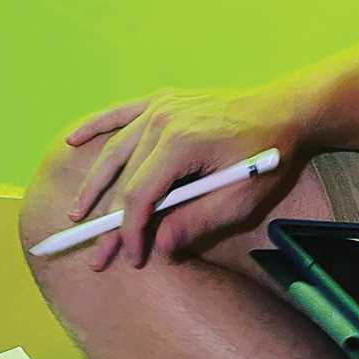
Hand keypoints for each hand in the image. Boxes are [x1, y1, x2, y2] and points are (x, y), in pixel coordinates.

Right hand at [63, 88, 305, 270]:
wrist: (284, 110)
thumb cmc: (268, 154)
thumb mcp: (242, 198)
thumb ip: (198, 222)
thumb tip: (160, 246)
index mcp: (182, 142)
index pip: (140, 195)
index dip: (131, 231)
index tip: (132, 259)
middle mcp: (164, 119)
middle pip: (123, 177)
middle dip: (109, 220)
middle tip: (97, 256)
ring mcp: (161, 106)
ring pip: (115, 149)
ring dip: (94, 182)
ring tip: (78, 215)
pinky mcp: (163, 100)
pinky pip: (120, 113)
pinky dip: (96, 126)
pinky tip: (73, 140)